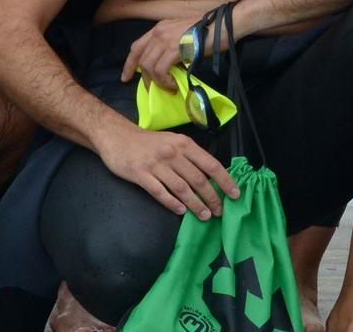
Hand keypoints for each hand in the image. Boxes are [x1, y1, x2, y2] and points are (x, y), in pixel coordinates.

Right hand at [97, 121, 238, 219]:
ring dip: (196, 204)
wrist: (118, 137)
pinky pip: (160, 192)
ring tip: (205, 216)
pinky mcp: (141, 175)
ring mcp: (156, 165)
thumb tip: (211, 176)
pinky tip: (181, 211)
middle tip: (220, 212)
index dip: (225, 181)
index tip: (235, 195)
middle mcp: (173, 153)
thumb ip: (189, 156)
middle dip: (212, 198)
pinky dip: (172, 203)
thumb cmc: (149, 142)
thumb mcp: (173, 141)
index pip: (211, 164)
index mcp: (184, 144)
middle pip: (198, 179)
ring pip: (182, 188)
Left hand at [121, 13, 207, 86]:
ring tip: (168, 87)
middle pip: (140, 58)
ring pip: (148, 66)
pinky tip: (173, 85)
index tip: (126, 77)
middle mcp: (159, 32)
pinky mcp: (173, 49)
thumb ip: (171, 47)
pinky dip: (164, 81)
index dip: (129, 63)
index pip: (137, 46)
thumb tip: (167, 66)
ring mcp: (165, 40)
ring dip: (156, 81)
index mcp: (160, 28)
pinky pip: (160, 70)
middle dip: (143, 77)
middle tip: (151, 89)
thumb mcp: (183, 35)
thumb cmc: (209, 32)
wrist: (224, 26)